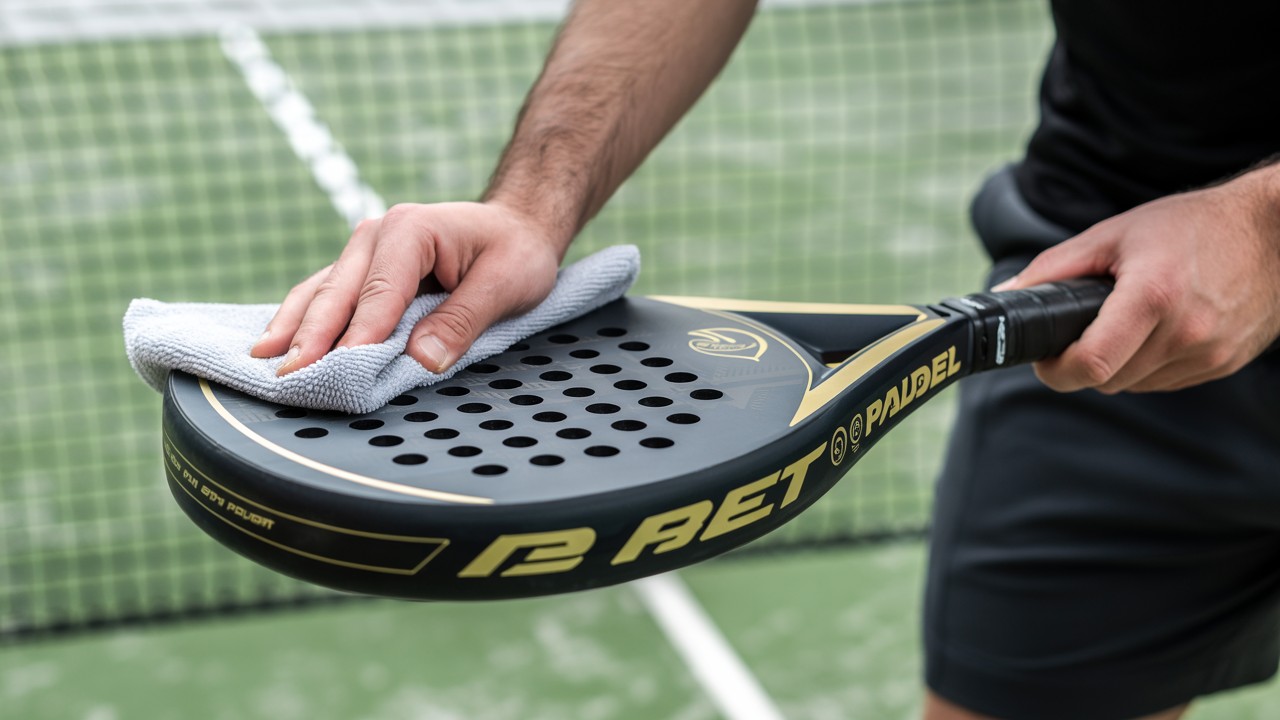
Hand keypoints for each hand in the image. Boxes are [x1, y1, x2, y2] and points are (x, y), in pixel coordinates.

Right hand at [251, 201, 562, 374]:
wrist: (515, 226)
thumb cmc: (515, 252)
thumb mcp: (506, 284)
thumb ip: (463, 321)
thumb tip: (423, 359)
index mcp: (411, 231)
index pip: (378, 294)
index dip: (358, 336)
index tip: (338, 373)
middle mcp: (376, 234)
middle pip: (337, 293)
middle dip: (309, 338)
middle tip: (286, 379)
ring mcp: (362, 250)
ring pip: (320, 293)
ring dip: (292, 329)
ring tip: (262, 364)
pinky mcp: (359, 269)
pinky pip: (325, 296)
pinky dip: (301, 321)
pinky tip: (275, 345)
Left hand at [995, 165, 1279, 392]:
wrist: (1272, 233)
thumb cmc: (1192, 226)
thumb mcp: (1114, 234)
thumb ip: (1055, 268)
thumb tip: (1006, 293)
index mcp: (1153, 296)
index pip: (1091, 365)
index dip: (1055, 370)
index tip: (1045, 357)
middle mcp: (1185, 333)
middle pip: (1105, 380)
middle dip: (1080, 364)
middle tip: (1076, 332)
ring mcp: (1208, 354)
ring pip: (1133, 385)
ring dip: (1114, 365)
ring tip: (1120, 322)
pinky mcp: (1222, 365)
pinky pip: (1163, 382)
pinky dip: (1146, 365)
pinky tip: (1153, 330)